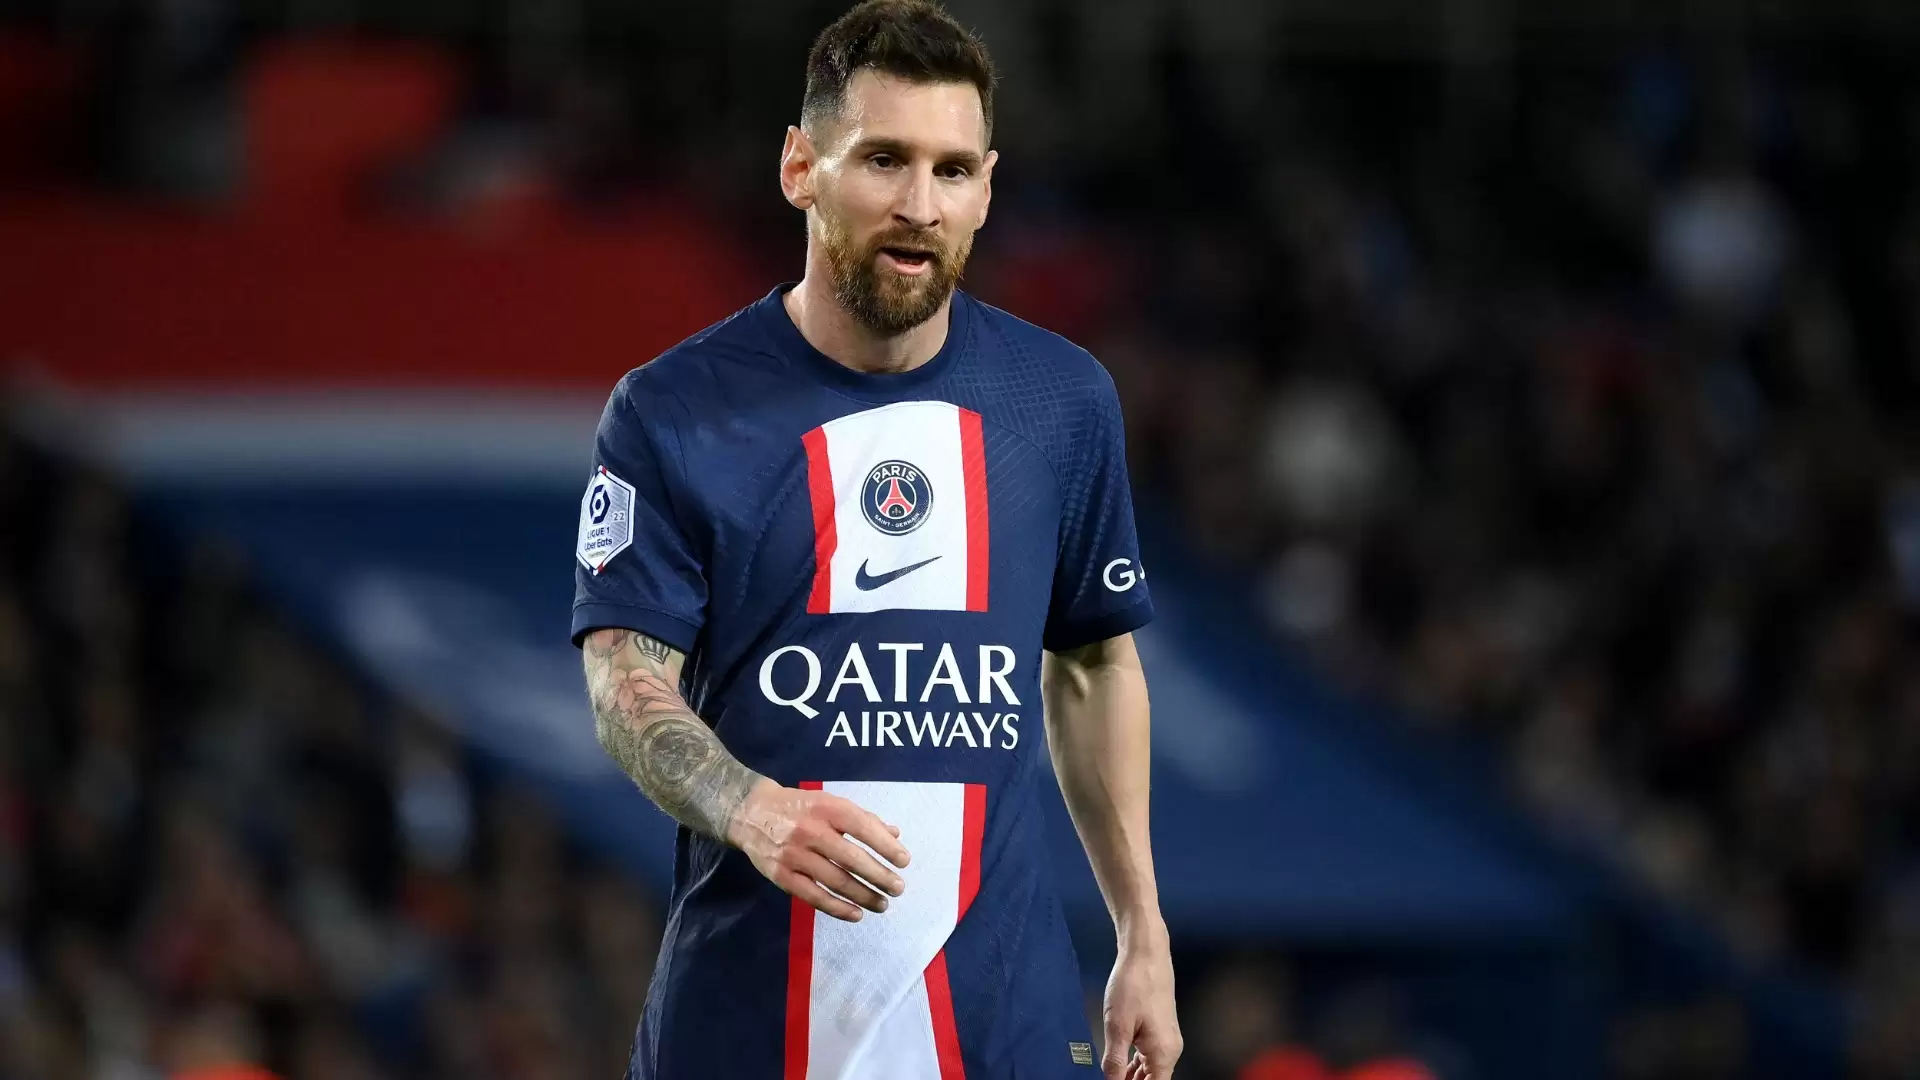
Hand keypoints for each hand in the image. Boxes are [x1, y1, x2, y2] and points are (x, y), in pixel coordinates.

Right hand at [726, 778, 911, 921]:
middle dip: (879, 876)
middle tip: (898, 888)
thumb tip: (895, 835)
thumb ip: (862, 818)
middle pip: (851, 858)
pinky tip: (856, 914)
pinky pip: (813, 896)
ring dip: (863, 896)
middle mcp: (810, 830)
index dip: (886, 846)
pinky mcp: (781, 875)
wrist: (751, 812)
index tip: (904, 862)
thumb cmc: (800, 807)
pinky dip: (837, 908)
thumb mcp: (830, 802)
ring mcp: (794, 854)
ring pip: (835, 881)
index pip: (863, 828)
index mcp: (827, 808)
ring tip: (882, 904)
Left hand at [1102, 921, 1180, 1079]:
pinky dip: (1133, 1065)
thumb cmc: (1133, 985)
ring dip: (1130, 1078)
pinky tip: (1116, 1067)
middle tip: (1106, 1079)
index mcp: (1164, 1054)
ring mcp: (1166, 1040)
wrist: (1146, 952)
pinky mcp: (1159, 1030)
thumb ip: (1114, 1062)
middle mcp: (1170, 1051)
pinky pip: (1147, 1057)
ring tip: (1108, 1077)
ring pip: (1149, 1071)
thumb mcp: (1117, 1026)